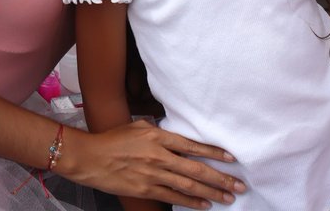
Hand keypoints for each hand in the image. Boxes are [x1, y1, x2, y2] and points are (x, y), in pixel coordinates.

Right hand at [62, 120, 244, 208]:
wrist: (90, 157)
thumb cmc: (113, 139)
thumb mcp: (139, 127)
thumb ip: (160, 131)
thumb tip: (177, 136)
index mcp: (158, 136)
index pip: (193, 145)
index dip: (214, 152)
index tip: (232, 159)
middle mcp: (159, 155)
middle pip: (197, 169)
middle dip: (221, 178)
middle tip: (239, 185)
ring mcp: (153, 174)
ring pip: (189, 186)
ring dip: (212, 192)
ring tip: (229, 197)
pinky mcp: (145, 189)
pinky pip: (174, 197)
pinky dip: (191, 202)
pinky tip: (205, 205)